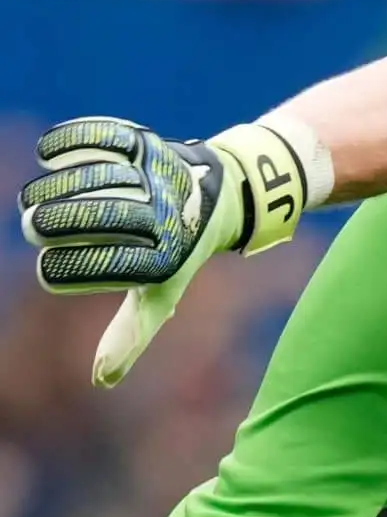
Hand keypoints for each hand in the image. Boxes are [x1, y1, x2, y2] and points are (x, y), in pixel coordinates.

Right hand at [18, 118, 304, 386]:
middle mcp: (162, 220)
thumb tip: (103, 380)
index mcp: (162, 260)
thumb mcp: (162, 294)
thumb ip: (131, 332)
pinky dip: (75, 139)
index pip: (106, 268)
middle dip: (52, 224)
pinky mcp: (149, 145)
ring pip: (94, 179)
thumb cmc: (180, 251)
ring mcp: (155, 179)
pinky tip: (51, 153)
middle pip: (93, 220)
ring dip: (56, 187)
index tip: (53, 273)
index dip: (65, 272)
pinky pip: (106, 136)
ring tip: (35, 199)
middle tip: (35, 228)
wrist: (223, 194)